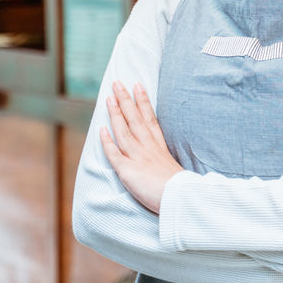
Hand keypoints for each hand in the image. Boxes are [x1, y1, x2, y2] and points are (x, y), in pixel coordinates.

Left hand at [100, 81, 182, 213]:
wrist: (181, 199)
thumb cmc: (180, 189)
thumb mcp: (176, 169)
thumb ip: (166, 162)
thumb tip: (165, 160)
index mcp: (160, 147)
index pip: (150, 119)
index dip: (143, 101)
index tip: (138, 86)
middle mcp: (148, 148)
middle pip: (135, 119)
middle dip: (126, 100)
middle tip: (118, 83)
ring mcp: (138, 157)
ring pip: (124, 131)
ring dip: (116, 113)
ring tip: (109, 97)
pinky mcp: (128, 171)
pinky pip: (115, 154)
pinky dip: (107, 141)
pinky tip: (101, 130)